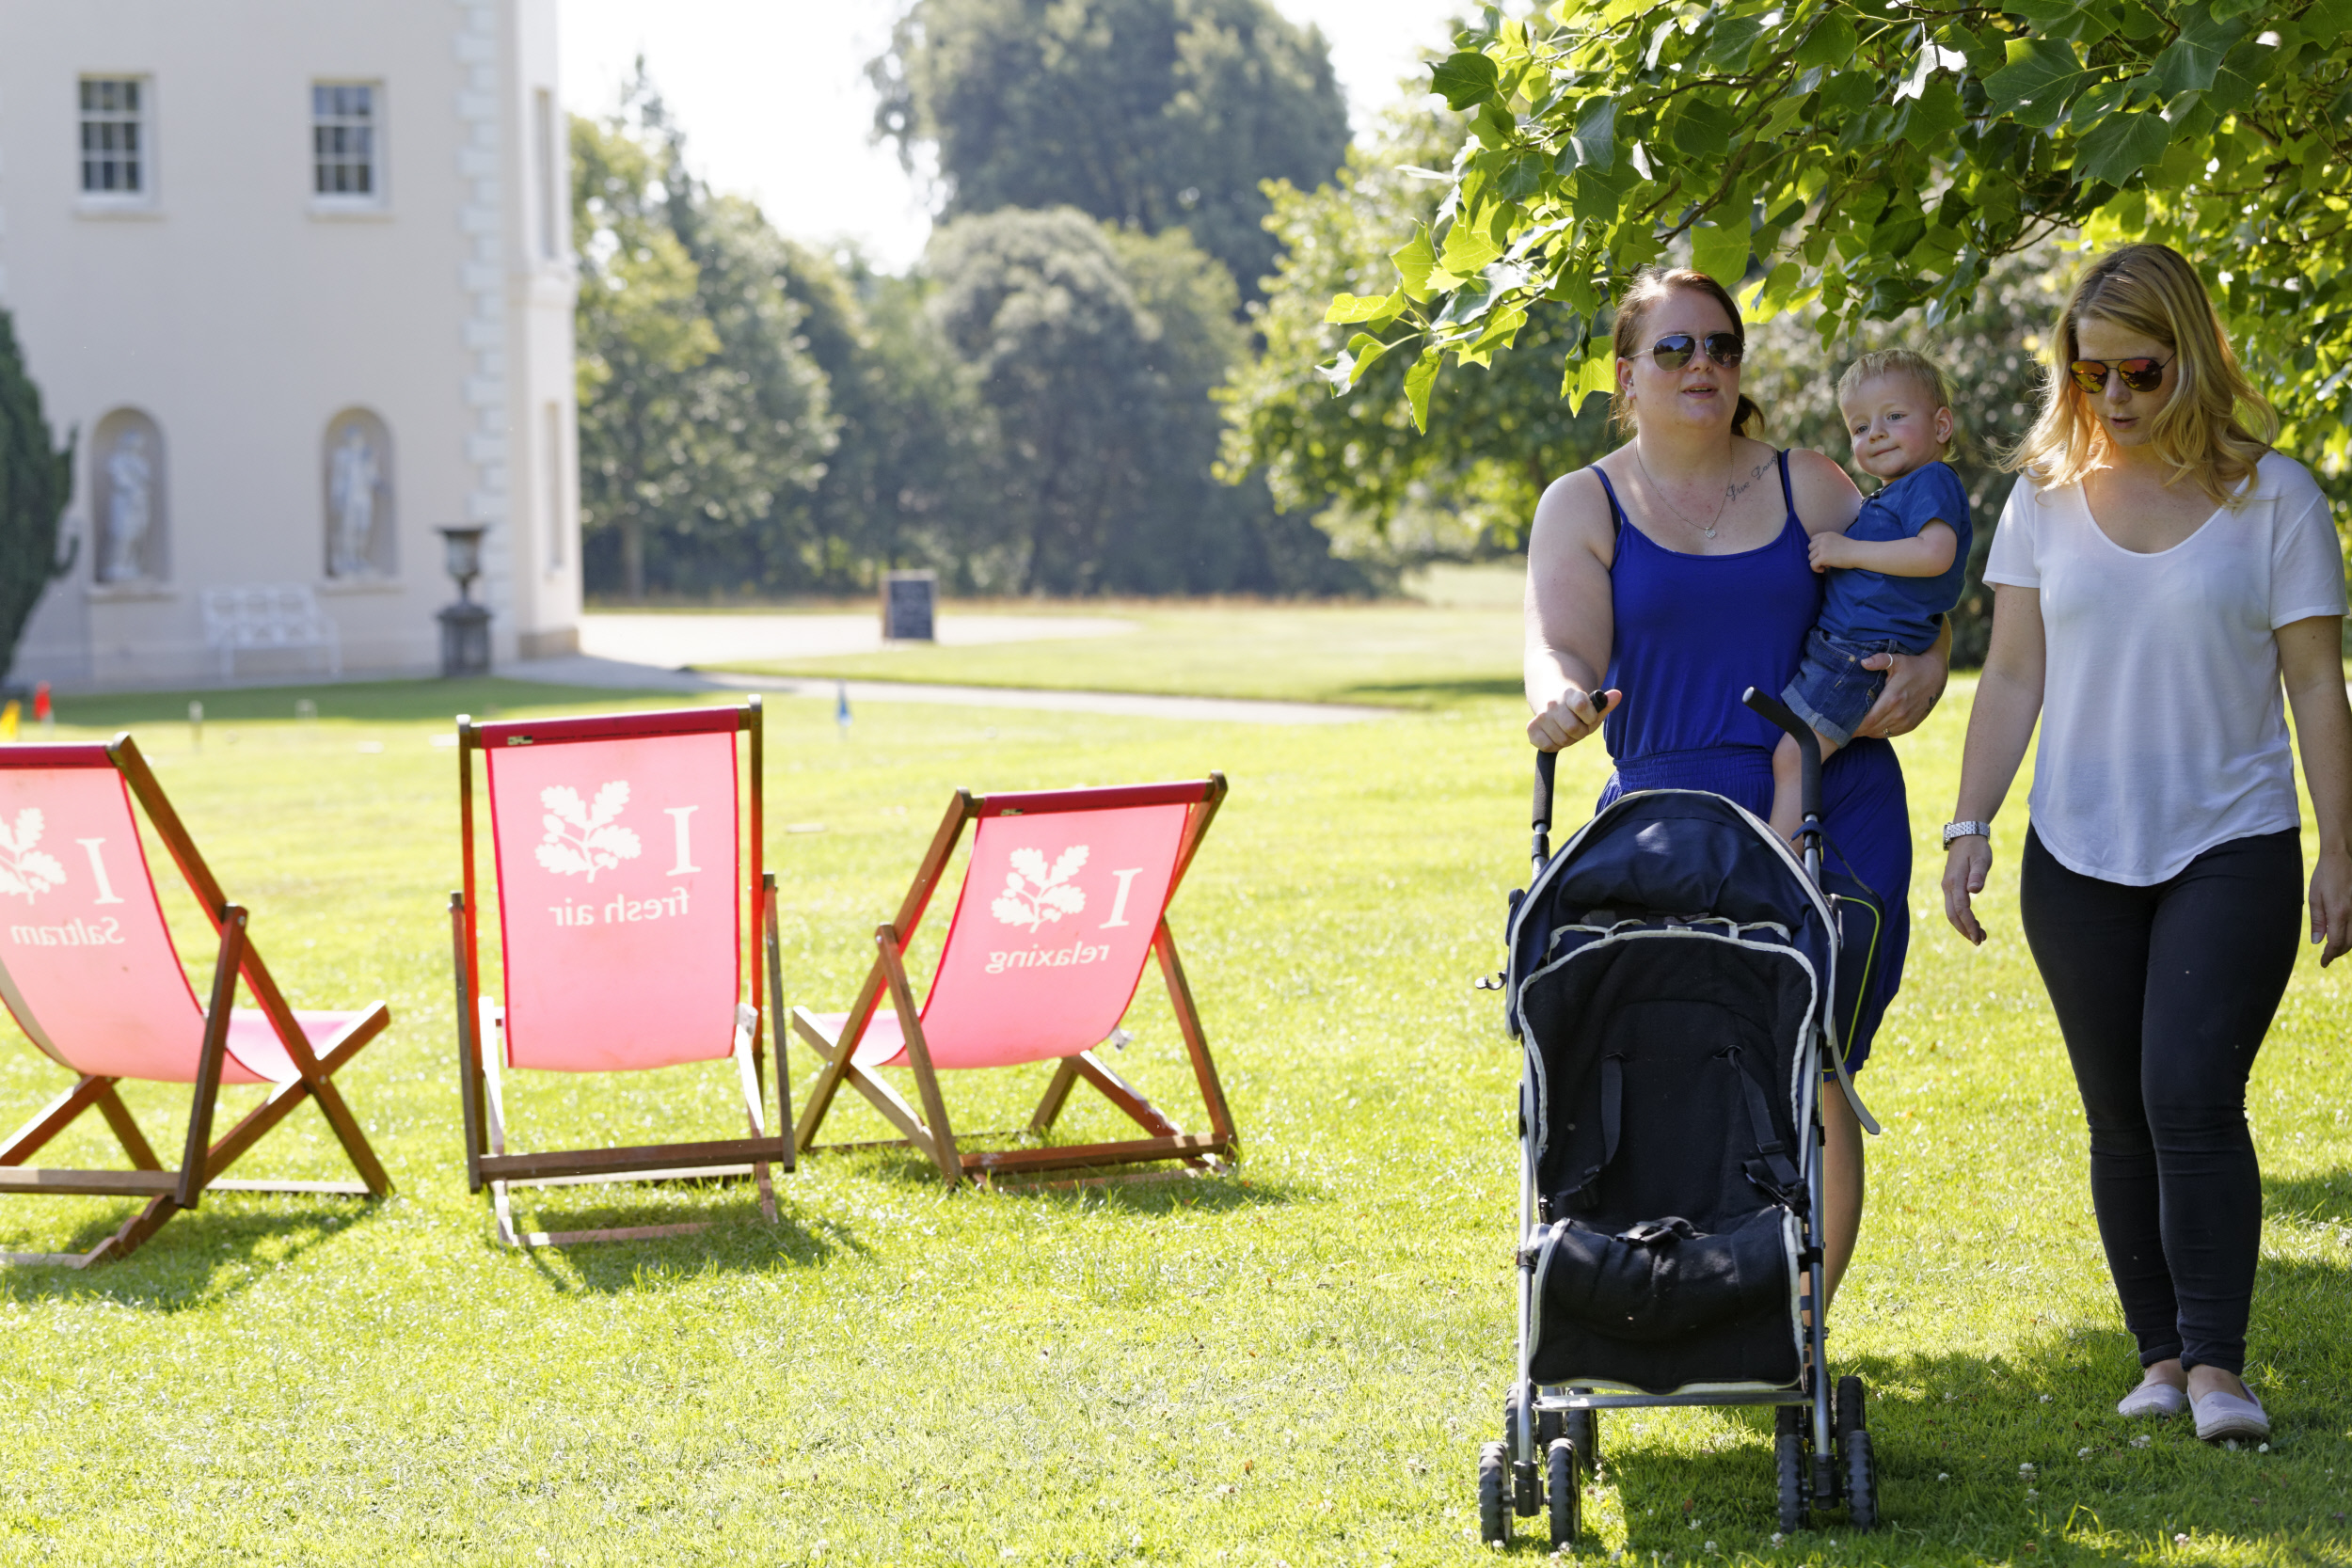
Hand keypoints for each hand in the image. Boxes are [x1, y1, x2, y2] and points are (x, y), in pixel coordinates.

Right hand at [1527, 685, 1621, 750]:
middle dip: (1581, 732)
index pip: (1581, 706)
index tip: (1589, 716)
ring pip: (1562, 740)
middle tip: (1579, 727)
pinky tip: (1556, 737)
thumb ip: (1605, 703)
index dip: (1590, 716)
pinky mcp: (1531, 728)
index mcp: (1570, 695)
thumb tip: (1618, 695)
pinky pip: (1547, 746)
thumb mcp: (1592, 706)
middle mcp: (1553, 703)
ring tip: (1567, 731)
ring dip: (1568, 740)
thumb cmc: (1577, 708)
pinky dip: (1554, 746)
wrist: (1552, 698)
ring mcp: (1541, 715)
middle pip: (1573, 729)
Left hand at [1807, 532, 1855, 573]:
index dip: (1816, 548)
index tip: (1823, 553)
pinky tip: (1823, 570)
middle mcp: (1823, 539)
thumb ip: (1827, 543)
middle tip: (1826, 560)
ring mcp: (1822, 548)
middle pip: (1810, 548)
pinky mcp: (1822, 557)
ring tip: (1827, 565)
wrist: (1858, 553)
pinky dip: (1816, 569)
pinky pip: (1812, 565)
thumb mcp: (1837, 541)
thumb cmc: (1851, 550)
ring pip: (1810, 557)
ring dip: (1816, 562)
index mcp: (1826, 534)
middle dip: (1815, 555)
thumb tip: (1818, 554)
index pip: (1813, 539)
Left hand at [1852, 645, 1948, 738]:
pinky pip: (1891, 733)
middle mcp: (1900, 713)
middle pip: (1871, 728)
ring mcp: (1906, 721)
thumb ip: (1879, 660)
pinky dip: (1879, 732)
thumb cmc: (1914, 665)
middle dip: (1857, 729)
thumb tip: (1863, 662)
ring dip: (1867, 731)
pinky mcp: (1911, 724)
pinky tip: (1871, 727)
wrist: (1936, 674)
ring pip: (1880, 733)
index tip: (1842, 723)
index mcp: (1892, 699)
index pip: (1868, 720)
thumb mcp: (1897, 660)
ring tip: (1855, 727)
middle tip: (1844, 726)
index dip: (1854, 725)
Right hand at [1943, 837, 1990, 945]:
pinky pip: (1953, 906)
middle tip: (1979, 942)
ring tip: (1979, 936)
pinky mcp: (1950, 886)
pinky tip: (1973, 922)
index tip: (1979, 936)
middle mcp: (1947, 886)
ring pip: (1951, 912)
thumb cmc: (1976, 848)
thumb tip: (1974, 890)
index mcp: (1955, 882)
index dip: (1969, 924)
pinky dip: (1962, 918)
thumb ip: (1978, 874)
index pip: (1961, 909)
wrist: (1965, 835)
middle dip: (1965, 930)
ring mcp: (1947, 887)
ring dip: (1963, 926)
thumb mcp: (1982, 859)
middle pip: (1952, 915)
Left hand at [2312, 847, 2351, 965]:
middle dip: (2338, 952)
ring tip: (2335, 948)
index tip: (2323, 962)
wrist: (2341, 857)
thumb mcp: (2315, 897)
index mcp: (2339, 913)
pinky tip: (2346, 934)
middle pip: (2349, 943)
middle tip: (2327, 956)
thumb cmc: (2325, 876)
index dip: (2329, 955)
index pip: (2336, 943)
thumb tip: (2317, 942)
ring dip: (2347, 945)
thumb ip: (2318, 921)